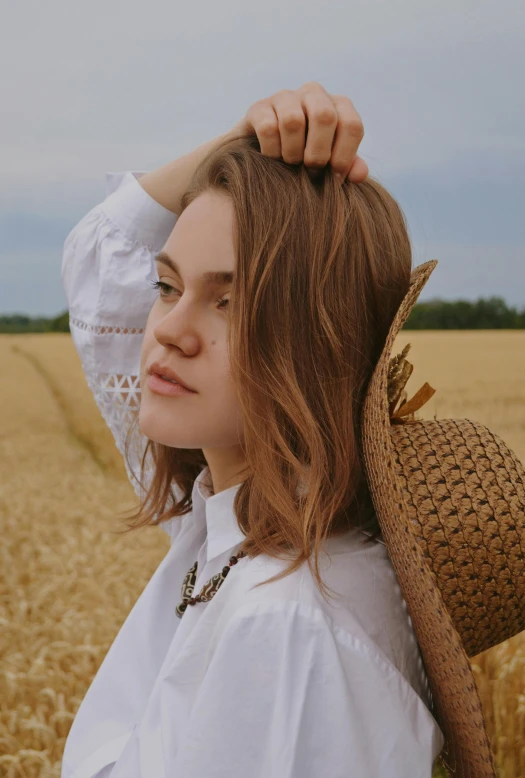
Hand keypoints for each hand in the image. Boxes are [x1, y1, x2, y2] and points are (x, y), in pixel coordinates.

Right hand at [230, 82, 367, 182]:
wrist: (267, 152)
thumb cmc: (306, 156)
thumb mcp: (330, 162)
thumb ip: (348, 167)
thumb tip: (359, 175)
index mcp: (338, 106)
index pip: (351, 125)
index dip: (344, 156)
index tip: (334, 177)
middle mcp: (314, 94)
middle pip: (324, 116)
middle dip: (318, 153)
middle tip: (311, 172)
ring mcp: (285, 97)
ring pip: (293, 120)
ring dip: (292, 152)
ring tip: (291, 164)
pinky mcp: (259, 107)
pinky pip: (268, 128)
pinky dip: (272, 151)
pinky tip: (273, 158)